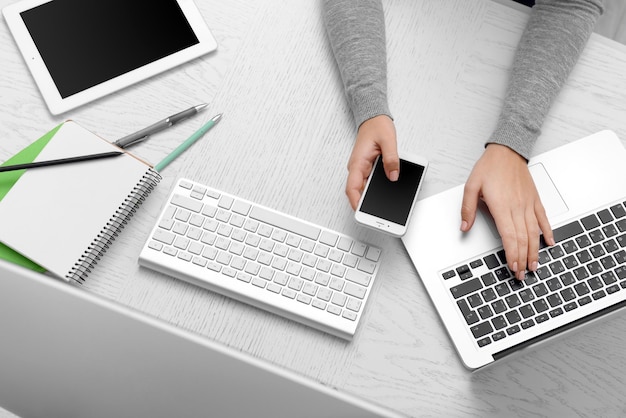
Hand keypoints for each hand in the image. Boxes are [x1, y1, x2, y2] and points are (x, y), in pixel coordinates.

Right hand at [346, 115, 398, 208]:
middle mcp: (357, 168)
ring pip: (364, 189)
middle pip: (358, 191)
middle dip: (365, 204)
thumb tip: (393, 175)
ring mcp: (362, 169)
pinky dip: (377, 189)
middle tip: (378, 212)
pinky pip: (370, 182)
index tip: (360, 211)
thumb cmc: (377, 126)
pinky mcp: (368, 169)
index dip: (355, 201)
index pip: (351, 187)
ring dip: (372, 197)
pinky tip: (387, 191)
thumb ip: (391, 159)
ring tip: (385, 203)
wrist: (373, 119)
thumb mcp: (388, 141)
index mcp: (358, 162)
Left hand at [460, 144, 554, 279]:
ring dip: (535, 251)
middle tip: (523, 274)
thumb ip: (467, 208)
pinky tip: (549, 243)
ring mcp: (528, 204)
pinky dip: (547, 232)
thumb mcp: (471, 186)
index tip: (512, 267)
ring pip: (534, 232)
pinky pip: (543, 218)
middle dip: (523, 259)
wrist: (507, 151)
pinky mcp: (535, 199)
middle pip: (522, 239)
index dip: (512, 254)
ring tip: (535, 265)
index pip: (509, 236)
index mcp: (501, 206)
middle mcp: (517, 207)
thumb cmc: (489, 167)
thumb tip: (464, 226)